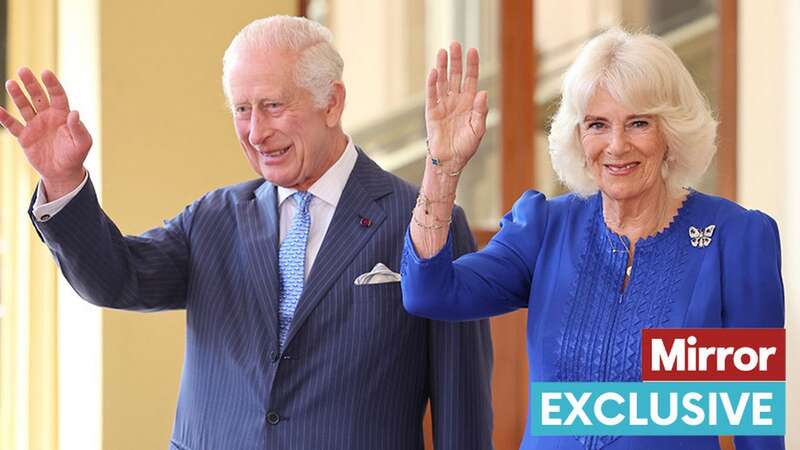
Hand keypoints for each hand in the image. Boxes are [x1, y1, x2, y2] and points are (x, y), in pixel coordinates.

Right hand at [0, 68, 91, 198]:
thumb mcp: (82, 143)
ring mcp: (35, 125)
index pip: (57, 95)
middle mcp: (47, 116)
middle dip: (31, 83)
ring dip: (17, 95)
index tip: (45, 72)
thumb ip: (79, 128)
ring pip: (24, 107)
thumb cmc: (75, 156)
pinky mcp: (24, 136)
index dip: (52, 84)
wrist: (62, 172)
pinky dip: (5, 118)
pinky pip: (13, 125)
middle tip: (23, 70)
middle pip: (38, 96)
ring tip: (11, 83)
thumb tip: (74, 112)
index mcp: (62, 115)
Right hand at [425, 42, 488, 172]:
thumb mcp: (478, 130)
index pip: (470, 79)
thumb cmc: (466, 147)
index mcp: (469, 103)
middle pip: (455, 76)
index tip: (472, 51)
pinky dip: (432, 83)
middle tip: (455, 44)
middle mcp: (456, 101)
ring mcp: (443, 105)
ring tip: (442, 52)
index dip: (472, 65)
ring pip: (442, 81)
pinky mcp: (431, 112)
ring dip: (442, 67)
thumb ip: (480, 111)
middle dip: (456, 60)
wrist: (450, 161)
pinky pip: (432, 95)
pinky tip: (434, 72)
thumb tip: (483, 92)